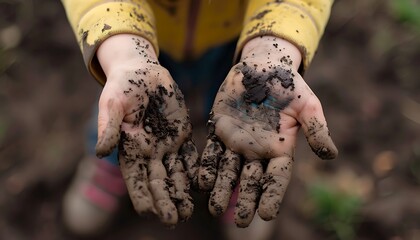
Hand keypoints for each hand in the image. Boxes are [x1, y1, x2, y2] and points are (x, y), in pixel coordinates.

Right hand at [95, 34, 198, 225]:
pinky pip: (190, 156)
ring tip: (189, 211)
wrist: (142, 72)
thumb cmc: (122, 87)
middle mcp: (149, 152)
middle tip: (175, 219)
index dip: (141, 195)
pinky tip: (201, 184)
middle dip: (165, 201)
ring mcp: (167, 144)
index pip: (135, 178)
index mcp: (130, 148)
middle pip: (158, 181)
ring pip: (176, 174)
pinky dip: (195, 170)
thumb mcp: (112, 104)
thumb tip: (101, 152)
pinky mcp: (182, 134)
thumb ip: (109, 127)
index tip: (149, 213)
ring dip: (181, 192)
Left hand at [198, 36, 337, 226]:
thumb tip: (331, 155)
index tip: (267, 215)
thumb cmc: (288, 84)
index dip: (272, 195)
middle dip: (246, 200)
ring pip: (229, 171)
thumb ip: (317, 129)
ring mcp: (237, 142)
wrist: (262, 64)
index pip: (277, 178)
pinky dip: (207, 166)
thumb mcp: (307, 105)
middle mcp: (258, 150)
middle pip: (251, 180)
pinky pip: (212, 152)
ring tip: (215, 209)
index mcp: (280, 148)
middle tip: (240, 222)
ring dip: (222, 189)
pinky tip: (201, 182)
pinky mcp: (220, 129)